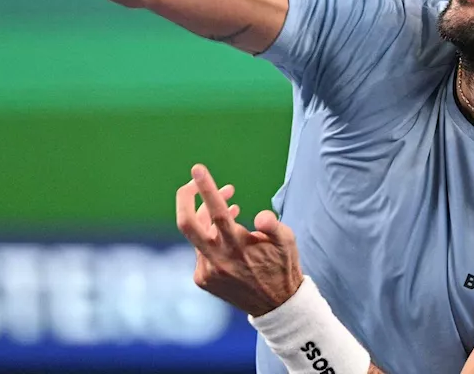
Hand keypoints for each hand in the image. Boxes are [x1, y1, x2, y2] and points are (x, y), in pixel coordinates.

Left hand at [175, 164, 302, 316]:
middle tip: (195, 180)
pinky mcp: (202, 279)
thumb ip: (273, 226)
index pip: (217, 213)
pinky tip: (227, 233)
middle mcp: (218, 261)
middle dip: (186, 198)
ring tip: (233, 205)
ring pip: (198, 234)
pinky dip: (211, 236)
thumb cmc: (283, 267)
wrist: (275, 306)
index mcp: (238, 248)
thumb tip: (261, 216)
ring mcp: (207, 272)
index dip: (207, 188)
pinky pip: (200, 249)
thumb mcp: (287, 242)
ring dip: (209, 216)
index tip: (198, 168)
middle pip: (187, 224)